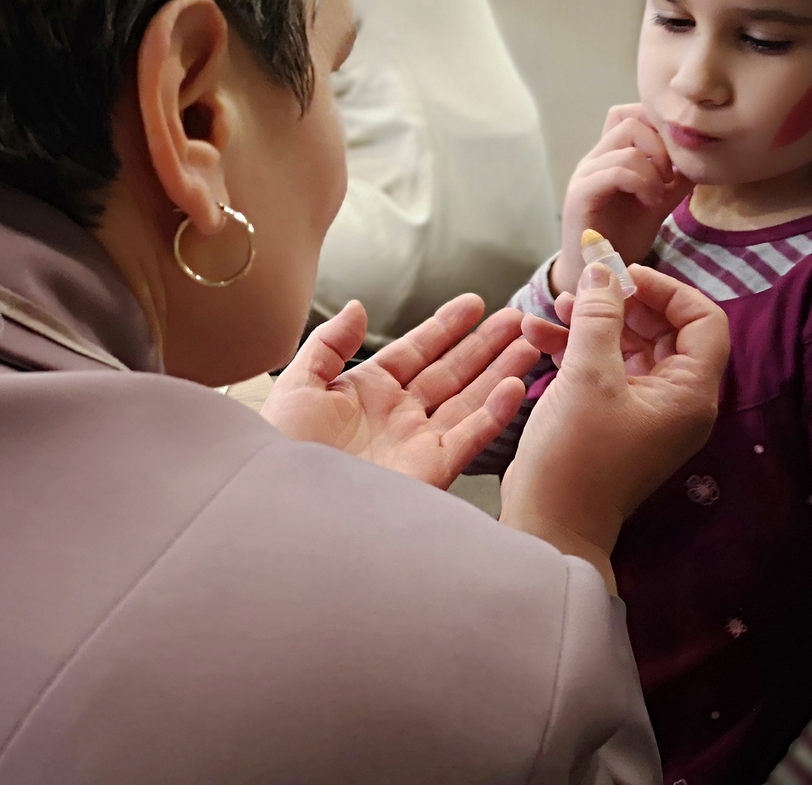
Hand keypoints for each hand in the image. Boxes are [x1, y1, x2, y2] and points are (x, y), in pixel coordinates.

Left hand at [260, 296, 538, 489]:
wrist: (284, 507)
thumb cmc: (280, 454)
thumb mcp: (297, 386)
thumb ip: (329, 343)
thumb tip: (357, 307)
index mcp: (366, 393)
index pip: (416, 351)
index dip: (445, 327)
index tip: (474, 303)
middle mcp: (398, 417)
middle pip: (452, 372)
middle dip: (486, 345)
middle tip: (518, 318)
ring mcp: (417, 443)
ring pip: (470, 399)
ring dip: (501, 370)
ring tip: (531, 343)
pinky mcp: (431, 471)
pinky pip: (470, 436)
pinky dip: (494, 412)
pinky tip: (514, 386)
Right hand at [500, 262, 727, 576]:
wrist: (550, 526)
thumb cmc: (577, 458)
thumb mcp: (588, 377)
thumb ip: (598, 317)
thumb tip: (602, 272)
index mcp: (690, 393)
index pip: (703, 320)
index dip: (665, 290)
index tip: (621, 277)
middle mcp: (675, 400)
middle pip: (663, 329)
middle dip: (620, 303)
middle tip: (582, 288)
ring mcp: (644, 410)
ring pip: (627, 346)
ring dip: (591, 323)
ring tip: (551, 308)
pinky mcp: (612, 418)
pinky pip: (603, 368)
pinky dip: (575, 348)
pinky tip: (538, 336)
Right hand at [552, 103, 692, 295]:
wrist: (599, 274)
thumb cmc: (623, 237)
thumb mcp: (658, 201)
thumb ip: (675, 179)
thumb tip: (700, 158)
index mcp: (609, 156)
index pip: (627, 113)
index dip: (655, 125)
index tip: (673, 157)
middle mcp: (593, 159)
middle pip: (628, 119)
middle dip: (659, 145)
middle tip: (669, 177)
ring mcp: (585, 175)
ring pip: (626, 144)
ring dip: (653, 169)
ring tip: (658, 196)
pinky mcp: (581, 194)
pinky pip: (615, 171)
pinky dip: (641, 183)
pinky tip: (650, 203)